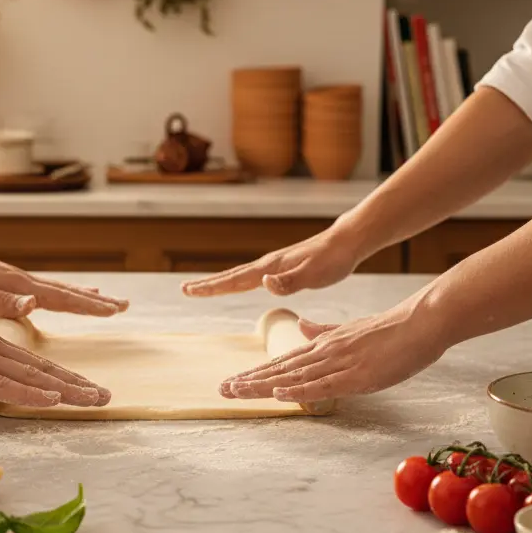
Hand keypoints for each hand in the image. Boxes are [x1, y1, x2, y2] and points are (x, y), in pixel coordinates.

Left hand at [0, 243, 128, 318]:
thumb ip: (5, 301)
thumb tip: (35, 303)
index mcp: (20, 287)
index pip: (62, 298)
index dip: (89, 306)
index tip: (114, 310)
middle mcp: (25, 281)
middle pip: (68, 292)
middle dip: (97, 301)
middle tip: (124, 306)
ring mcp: (18, 281)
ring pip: (59, 290)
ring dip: (84, 297)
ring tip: (106, 301)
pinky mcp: (9, 284)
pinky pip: (46, 291)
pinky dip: (63, 294)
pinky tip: (63, 297)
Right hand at [0, 302, 110, 407]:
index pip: (35, 364)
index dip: (65, 378)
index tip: (89, 389)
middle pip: (42, 370)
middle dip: (77, 385)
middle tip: (106, 397)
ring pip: (31, 377)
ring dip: (66, 390)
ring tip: (94, 399)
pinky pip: (2, 385)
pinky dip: (30, 393)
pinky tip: (53, 399)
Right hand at [181, 220, 359, 297]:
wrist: (346, 242)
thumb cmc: (332, 260)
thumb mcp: (313, 274)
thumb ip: (289, 281)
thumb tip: (264, 284)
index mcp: (270, 268)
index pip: (235, 280)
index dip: (212, 287)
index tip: (190, 290)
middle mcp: (268, 265)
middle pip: (231, 276)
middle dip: (208, 284)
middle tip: (185, 290)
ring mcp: (275, 265)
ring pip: (240, 276)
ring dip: (221, 282)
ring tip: (204, 287)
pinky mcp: (283, 268)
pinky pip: (253, 276)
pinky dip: (238, 281)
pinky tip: (240, 285)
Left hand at [219, 293, 447, 402]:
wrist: (419, 322)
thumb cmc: (390, 329)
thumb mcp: (350, 329)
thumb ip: (324, 330)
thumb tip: (302, 327)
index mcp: (323, 344)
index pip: (282, 361)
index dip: (256, 372)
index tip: (233, 380)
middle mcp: (324, 352)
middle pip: (280, 369)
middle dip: (249, 380)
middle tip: (222, 390)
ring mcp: (339, 363)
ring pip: (293, 377)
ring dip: (261, 385)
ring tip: (236, 391)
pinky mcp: (356, 375)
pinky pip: (322, 385)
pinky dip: (298, 389)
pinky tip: (277, 392)